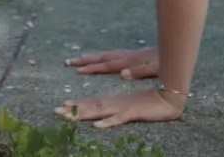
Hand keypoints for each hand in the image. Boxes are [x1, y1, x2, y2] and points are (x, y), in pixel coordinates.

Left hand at [55, 87, 182, 127]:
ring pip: (99, 111)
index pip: (91, 102)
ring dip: (83, 114)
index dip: (76, 104)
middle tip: (56, 110)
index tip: (62, 106)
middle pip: (90, 106)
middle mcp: (114, 102)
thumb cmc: (149, 103)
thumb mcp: (130, 106)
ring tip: (68, 116)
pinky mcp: (132, 113)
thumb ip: (117, 109)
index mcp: (113, 100)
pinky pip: (117, 119)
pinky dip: (107, 122)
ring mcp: (122, 107)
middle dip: (73, 109)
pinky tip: (96, 126)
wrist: (167, 98)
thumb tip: (103, 114)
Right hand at [65, 46, 158, 79]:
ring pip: (107, 55)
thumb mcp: (155, 69)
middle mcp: (126, 56)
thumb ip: (139, 71)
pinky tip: (102, 59)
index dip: (92, 67)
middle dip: (86, 60)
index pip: (106, 65)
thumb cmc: (167, 63)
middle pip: (102, 57)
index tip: (77, 69)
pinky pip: (113, 55)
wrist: (176, 51)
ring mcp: (129, 55)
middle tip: (69, 61)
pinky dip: (103, 57)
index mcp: (129, 61)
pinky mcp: (133, 55)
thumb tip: (121, 74)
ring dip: (93, 57)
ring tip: (80, 58)